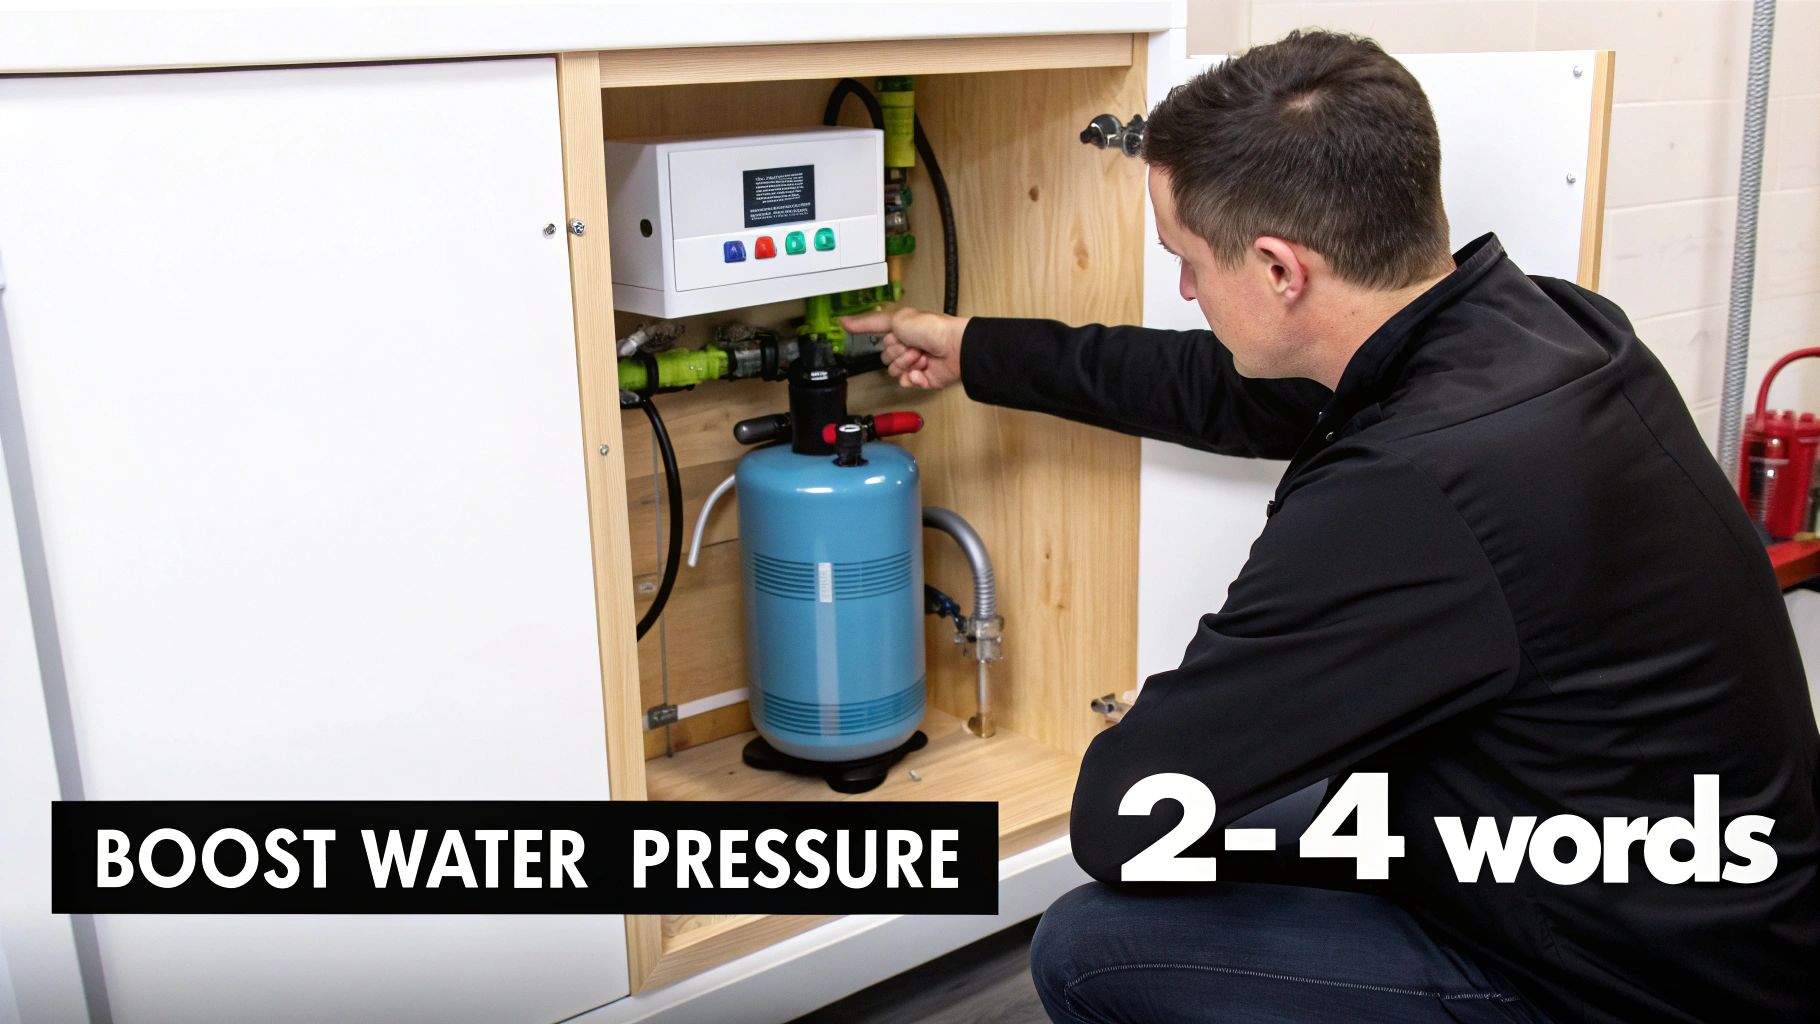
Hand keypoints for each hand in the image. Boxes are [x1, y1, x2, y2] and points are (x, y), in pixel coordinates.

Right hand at [841, 307, 969, 388]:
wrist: (952, 347)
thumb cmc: (930, 329)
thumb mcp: (893, 319)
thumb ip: (867, 322)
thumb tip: (842, 321)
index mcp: (902, 331)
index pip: (882, 341)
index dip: (889, 340)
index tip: (896, 337)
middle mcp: (908, 347)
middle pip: (886, 358)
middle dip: (898, 353)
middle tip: (913, 346)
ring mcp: (915, 364)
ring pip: (894, 372)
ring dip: (906, 364)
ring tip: (921, 356)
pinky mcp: (923, 379)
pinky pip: (906, 383)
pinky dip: (914, 377)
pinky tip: (923, 369)